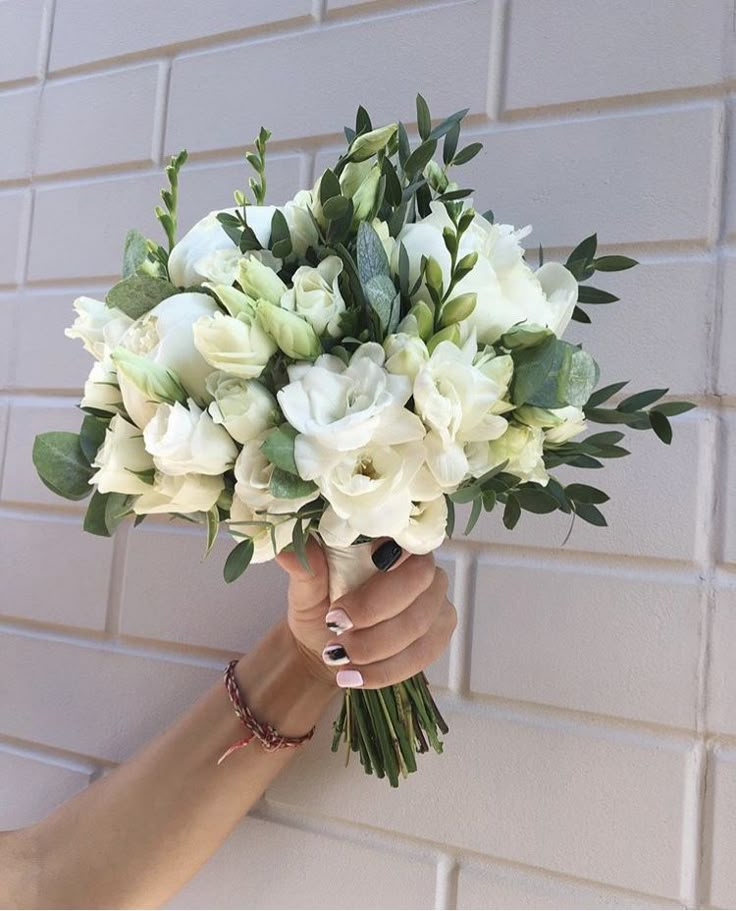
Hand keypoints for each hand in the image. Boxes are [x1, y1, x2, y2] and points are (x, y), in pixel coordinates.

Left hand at [276, 538, 456, 688]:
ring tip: (338, 659)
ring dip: (376, 647)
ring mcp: (437, 598)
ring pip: (420, 624)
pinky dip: (386, 670)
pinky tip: (355, 676)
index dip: (384, 566)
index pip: (405, 540)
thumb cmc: (322, 604)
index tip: (342, 607)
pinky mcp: (440, 632)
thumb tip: (287, 550)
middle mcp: (423, 563)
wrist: (328, 644)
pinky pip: (423, 654)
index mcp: (391, 539)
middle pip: (418, 582)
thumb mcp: (306, 588)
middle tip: (335, 631)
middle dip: (375, 613)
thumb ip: (305, 568)